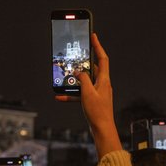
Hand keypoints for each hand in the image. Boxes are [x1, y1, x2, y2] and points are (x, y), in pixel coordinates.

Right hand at [56, 33, 120, 158]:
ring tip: (64, 78)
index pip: (103, 58)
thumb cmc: (98, 112)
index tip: (94, 36)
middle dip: (83, 63)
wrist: (102, 129)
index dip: (98, 46)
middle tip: (75, 56)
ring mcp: (98, 92)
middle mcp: (103, 84)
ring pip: (85, 81)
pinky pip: (81, 93)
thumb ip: (83, 79)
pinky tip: (60, 96)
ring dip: (74, 80)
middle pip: (93, 68)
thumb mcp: (87, 93)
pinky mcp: (93, 100)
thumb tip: (80, 72)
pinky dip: (72, 94)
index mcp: (104, 80)